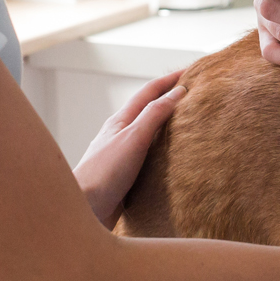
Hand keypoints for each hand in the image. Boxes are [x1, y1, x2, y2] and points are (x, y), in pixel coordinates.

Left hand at [74, 69, 185, 229]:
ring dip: (169, 127)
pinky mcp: (126, 176)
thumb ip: (155, 114)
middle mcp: (121, 135)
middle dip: (171, 99)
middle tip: (195, 95)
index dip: (170, 79)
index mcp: (121, 121)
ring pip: (150, 135)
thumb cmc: (104, 173)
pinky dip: (165, 152)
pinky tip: (175, 160)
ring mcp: (123, 156)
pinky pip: (150, 157)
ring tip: (191, 125)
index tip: (192, 71)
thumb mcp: (133, 138)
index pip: (149, 91)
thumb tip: (177, 92)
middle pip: (149, 110)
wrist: (84, 209)